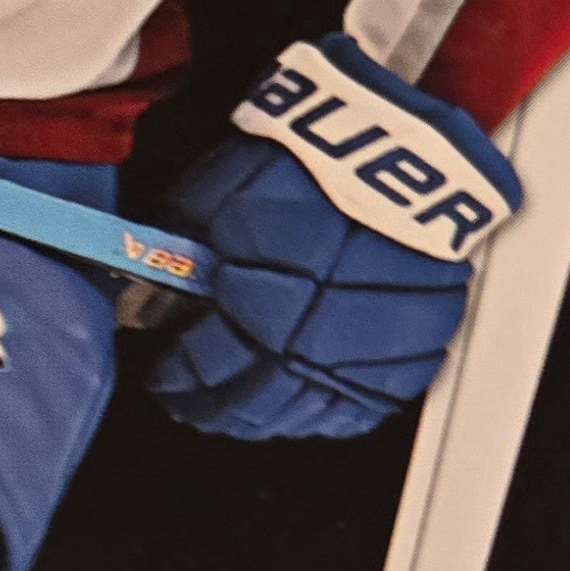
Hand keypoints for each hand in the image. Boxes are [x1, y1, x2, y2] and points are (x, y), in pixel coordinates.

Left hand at [147, 36, 519, 442]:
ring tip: (247, 409)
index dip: (176, 379)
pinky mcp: (415, 354)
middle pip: (251, 405)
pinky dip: (330, 414)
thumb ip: (183, 244)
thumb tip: (154, 275)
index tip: (164, 376)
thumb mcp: (219, 193)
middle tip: (195, 404)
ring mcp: (366, 357)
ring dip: (268, 418)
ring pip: (306, 416)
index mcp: (256, 311)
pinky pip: (364, 407)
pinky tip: (309, 408)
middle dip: (214, 408)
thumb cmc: (306, 164)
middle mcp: (310, 349)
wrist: (404, 152)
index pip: (201, 370)